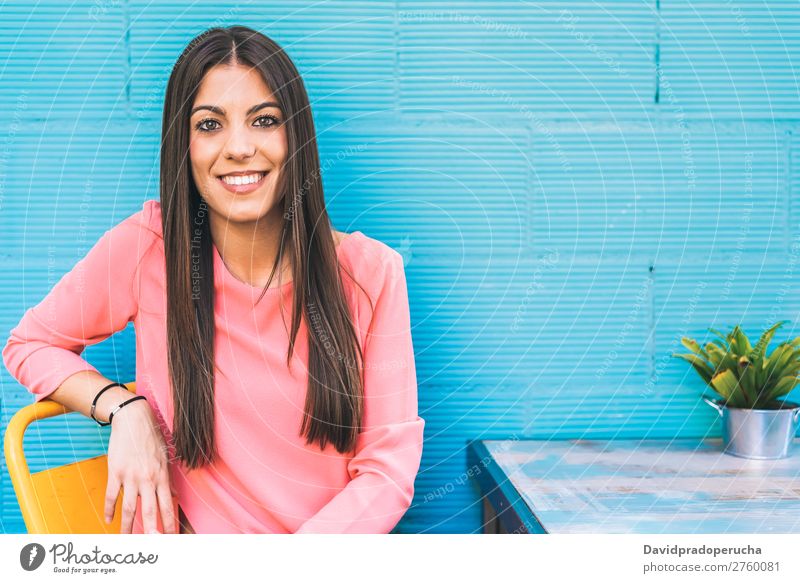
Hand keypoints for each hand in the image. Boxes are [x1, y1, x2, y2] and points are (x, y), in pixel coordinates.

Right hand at [103, 400, 176, 533]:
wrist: (133, 420)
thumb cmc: (151, 437)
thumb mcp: (164, 457)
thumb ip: (167, 478)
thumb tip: (172, 494)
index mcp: (162, 475)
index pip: (168, 505)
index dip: (170, 522)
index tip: (171, 536)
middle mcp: (147, 478)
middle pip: (149, 511)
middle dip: (151, 531)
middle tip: (152, 545)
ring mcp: (131, 476)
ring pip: (129, 508)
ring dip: (127, 526)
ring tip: (126, 540)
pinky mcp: (115, 472)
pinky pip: (112, 496)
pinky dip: (109, 510)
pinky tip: (108, 520)